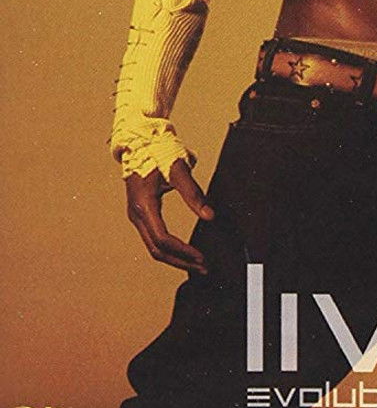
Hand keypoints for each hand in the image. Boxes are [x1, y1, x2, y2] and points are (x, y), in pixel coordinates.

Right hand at [126, 158, 214, 274]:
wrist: (139, 139)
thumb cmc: (157, 150)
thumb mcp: (178, 168)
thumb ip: (194, 193)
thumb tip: (210, 215)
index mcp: (144, 205)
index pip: (163, 239)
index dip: (183, 251)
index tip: (201, 257)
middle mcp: (136, 214)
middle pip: (156, 250)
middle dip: (181, 262)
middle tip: (204, 268)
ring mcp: (136, 214)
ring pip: (153, 247)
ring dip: (175, 258)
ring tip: (197, 264)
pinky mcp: (141, 212)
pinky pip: (153, 238)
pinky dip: (169, 248)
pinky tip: (183, 251)